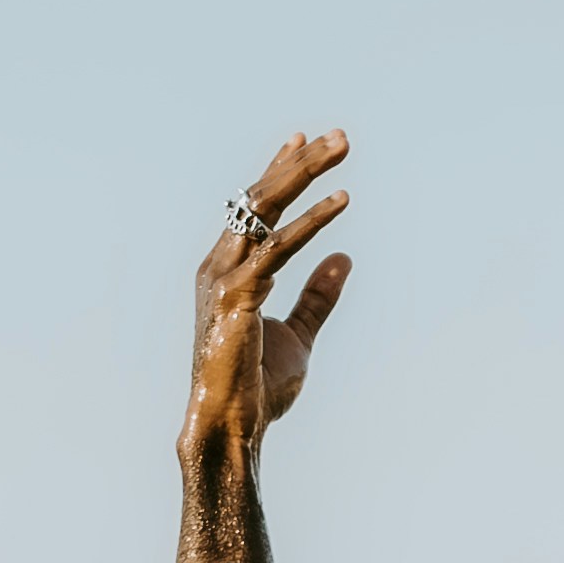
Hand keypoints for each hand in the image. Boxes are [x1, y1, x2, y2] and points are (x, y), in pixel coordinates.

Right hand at [185, 129, 350, 451]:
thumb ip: (318, 297)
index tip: (304, 139)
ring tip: (341, 149)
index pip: (253, 208)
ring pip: (265, 209)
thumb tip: (343, 258)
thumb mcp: (299, 334)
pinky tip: (340, 203)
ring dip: (305, 174)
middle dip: (300, 162)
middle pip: (259, 197)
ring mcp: (224, 277)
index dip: (279, 171)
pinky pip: (279, 248)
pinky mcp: (238, 295)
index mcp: (227, 269)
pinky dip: (311, 222)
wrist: (231, 425)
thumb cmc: (256, 387)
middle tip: (340, 136)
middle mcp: (219, 264)